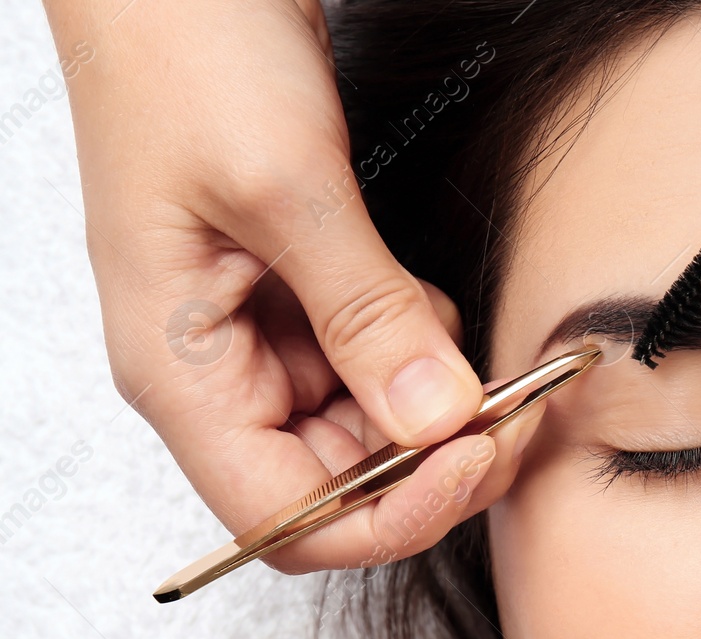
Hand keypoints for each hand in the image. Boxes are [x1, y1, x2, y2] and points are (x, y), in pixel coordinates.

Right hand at [41, 0, 515, 575]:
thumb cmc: (183, 50)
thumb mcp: (285, 189)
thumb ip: (367, 317)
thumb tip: (439, 422)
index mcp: (179, 372)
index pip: (284, 520)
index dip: (387, 517)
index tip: (473, 461)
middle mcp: (218, 372)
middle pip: (340, 485)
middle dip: (435, 462)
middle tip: (514, 414)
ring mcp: (263, 336)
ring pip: (372, 430)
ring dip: (440, 411)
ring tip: (483, 357)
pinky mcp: (304, 296)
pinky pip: (381, 364)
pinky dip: (427, 352)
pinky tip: (441, 310)